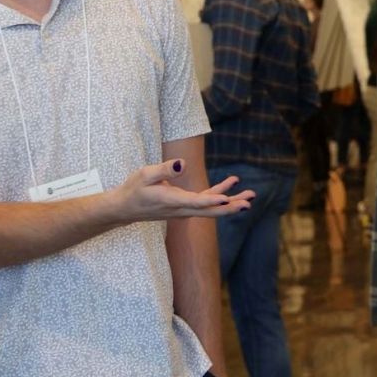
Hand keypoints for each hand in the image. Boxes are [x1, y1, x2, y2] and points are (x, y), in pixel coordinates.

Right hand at [112, 159, 254, 222]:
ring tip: (250, 195)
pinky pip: (205, 202)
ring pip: (212, 209)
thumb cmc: (133, 189)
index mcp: (172, 201)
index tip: (227, 199)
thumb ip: (164, 169)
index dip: (212, 201)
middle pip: (211, 211)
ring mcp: (184, 209)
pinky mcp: (184, 205)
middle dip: (231, 207)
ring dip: (231, 203)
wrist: (125, 208)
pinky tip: (231, 183)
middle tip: (249, 202)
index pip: (196, 203)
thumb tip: (182, 164)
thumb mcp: (144, 175)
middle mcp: (181, 209)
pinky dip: (219, 193)